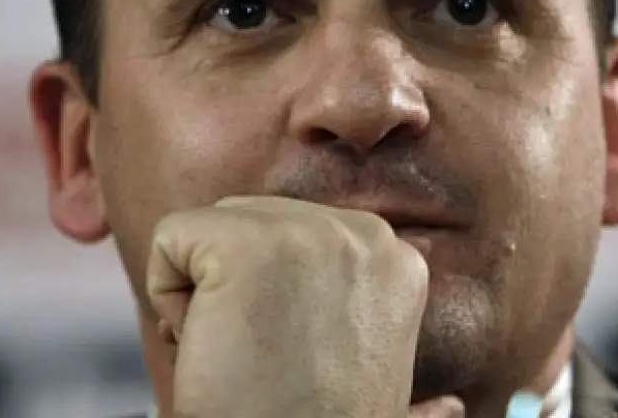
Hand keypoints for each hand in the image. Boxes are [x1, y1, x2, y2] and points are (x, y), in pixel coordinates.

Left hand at [148, 195, 446, 417]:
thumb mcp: (377, 382)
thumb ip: (383, 339)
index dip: (276, 300)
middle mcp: (366, 231)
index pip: (296, 234)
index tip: (300, 359)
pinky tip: (216, 347)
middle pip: (253, 219)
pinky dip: (169, 301)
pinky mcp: (245, 242)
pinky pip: (170, 240)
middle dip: (236, 289)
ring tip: (246, 356)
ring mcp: (309, 230)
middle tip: (267, 362)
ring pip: (209, 229)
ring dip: (205, 296)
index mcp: (400, 259)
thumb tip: (449, 411)